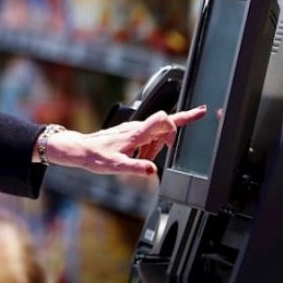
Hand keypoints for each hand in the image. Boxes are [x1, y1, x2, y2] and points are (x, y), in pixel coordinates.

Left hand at [45, 106, 206, 176]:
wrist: (81, 150)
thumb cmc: (96, 157)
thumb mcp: (116, 166)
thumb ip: (135, 167)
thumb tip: (153, 170)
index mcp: (136, 133)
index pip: (164, 119)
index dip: (184, 117)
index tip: (201, 113)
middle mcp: (136, 128)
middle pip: (164, 128)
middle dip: (169, 141)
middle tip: (161, 156)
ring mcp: (133, 129)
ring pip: (156, 134)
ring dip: (156, 148)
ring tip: (142, 161)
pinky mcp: (130, 132)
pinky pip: (147, 137)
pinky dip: (149, 148)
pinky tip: (139, 158)